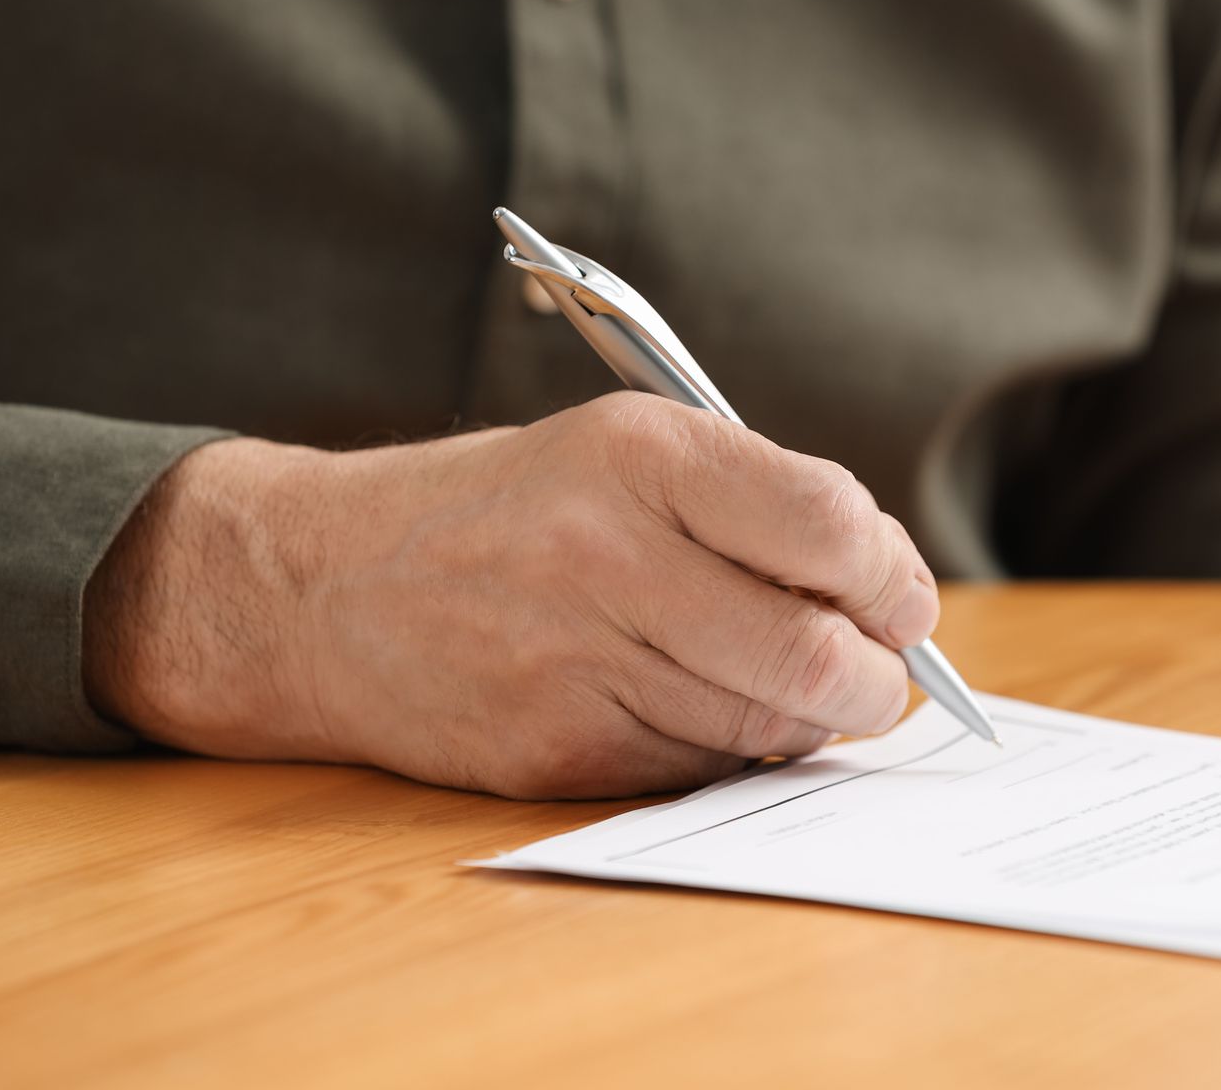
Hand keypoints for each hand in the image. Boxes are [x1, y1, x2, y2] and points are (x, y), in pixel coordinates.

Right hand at [84, 393, 940, 797]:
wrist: (321, 587)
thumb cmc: (502, 511)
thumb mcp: (619, 452)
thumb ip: (754, 506)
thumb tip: (888, 590)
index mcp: (640, 456)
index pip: (829, 523)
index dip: (892, 574)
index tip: (899, 595)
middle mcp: (608, 555)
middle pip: (816, 653)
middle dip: (879, 677)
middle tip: (879, 670)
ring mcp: (576, 663)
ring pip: (768, 723)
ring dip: (811, 717)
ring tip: (790, 682)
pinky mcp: (556, 752)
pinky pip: (700, 768)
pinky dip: (730, 748)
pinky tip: (698, 707)